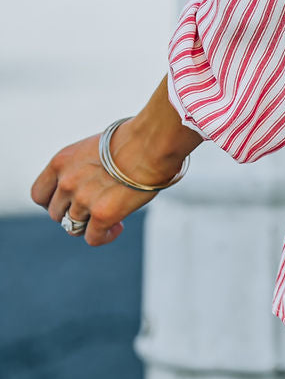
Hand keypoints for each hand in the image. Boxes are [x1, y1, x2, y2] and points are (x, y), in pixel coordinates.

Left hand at [29, 119, 176, 246]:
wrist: (150, 143)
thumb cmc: (132, 140)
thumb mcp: (94, 148)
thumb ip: (83, 168)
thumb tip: (93, 183)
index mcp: (61, 162)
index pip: (39, 194)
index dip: (52, 202)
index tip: (68, 202)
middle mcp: (66, 182)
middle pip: (56, 214)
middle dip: (74, 214)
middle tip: (94, 210)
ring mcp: (83, 200)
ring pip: (74, 227)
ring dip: (91, 225)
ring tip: (112, 218)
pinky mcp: (102, 215)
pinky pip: (93, 238)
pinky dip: (104, 236)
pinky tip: (117, 227)